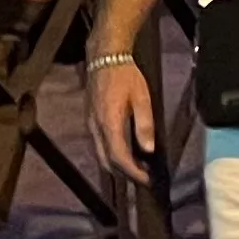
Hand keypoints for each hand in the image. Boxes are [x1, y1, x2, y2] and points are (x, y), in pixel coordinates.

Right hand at [89, 57, 154, 182]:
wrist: (104, 58)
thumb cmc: (125, 76)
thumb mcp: (142, 97)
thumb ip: (145, 124)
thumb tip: (149, 150)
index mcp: (109, 123)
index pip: (119, 157)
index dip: (133, 172)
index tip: (147, 180)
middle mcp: (96, 127)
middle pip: (107, 161)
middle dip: (125, 174)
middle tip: (143, 179)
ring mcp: (90, 124)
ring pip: (100, 155)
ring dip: (117, 166)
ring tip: (137, 168)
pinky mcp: (90, 121)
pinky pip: (98, 145)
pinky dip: (110, 155)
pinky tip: (124, 153)